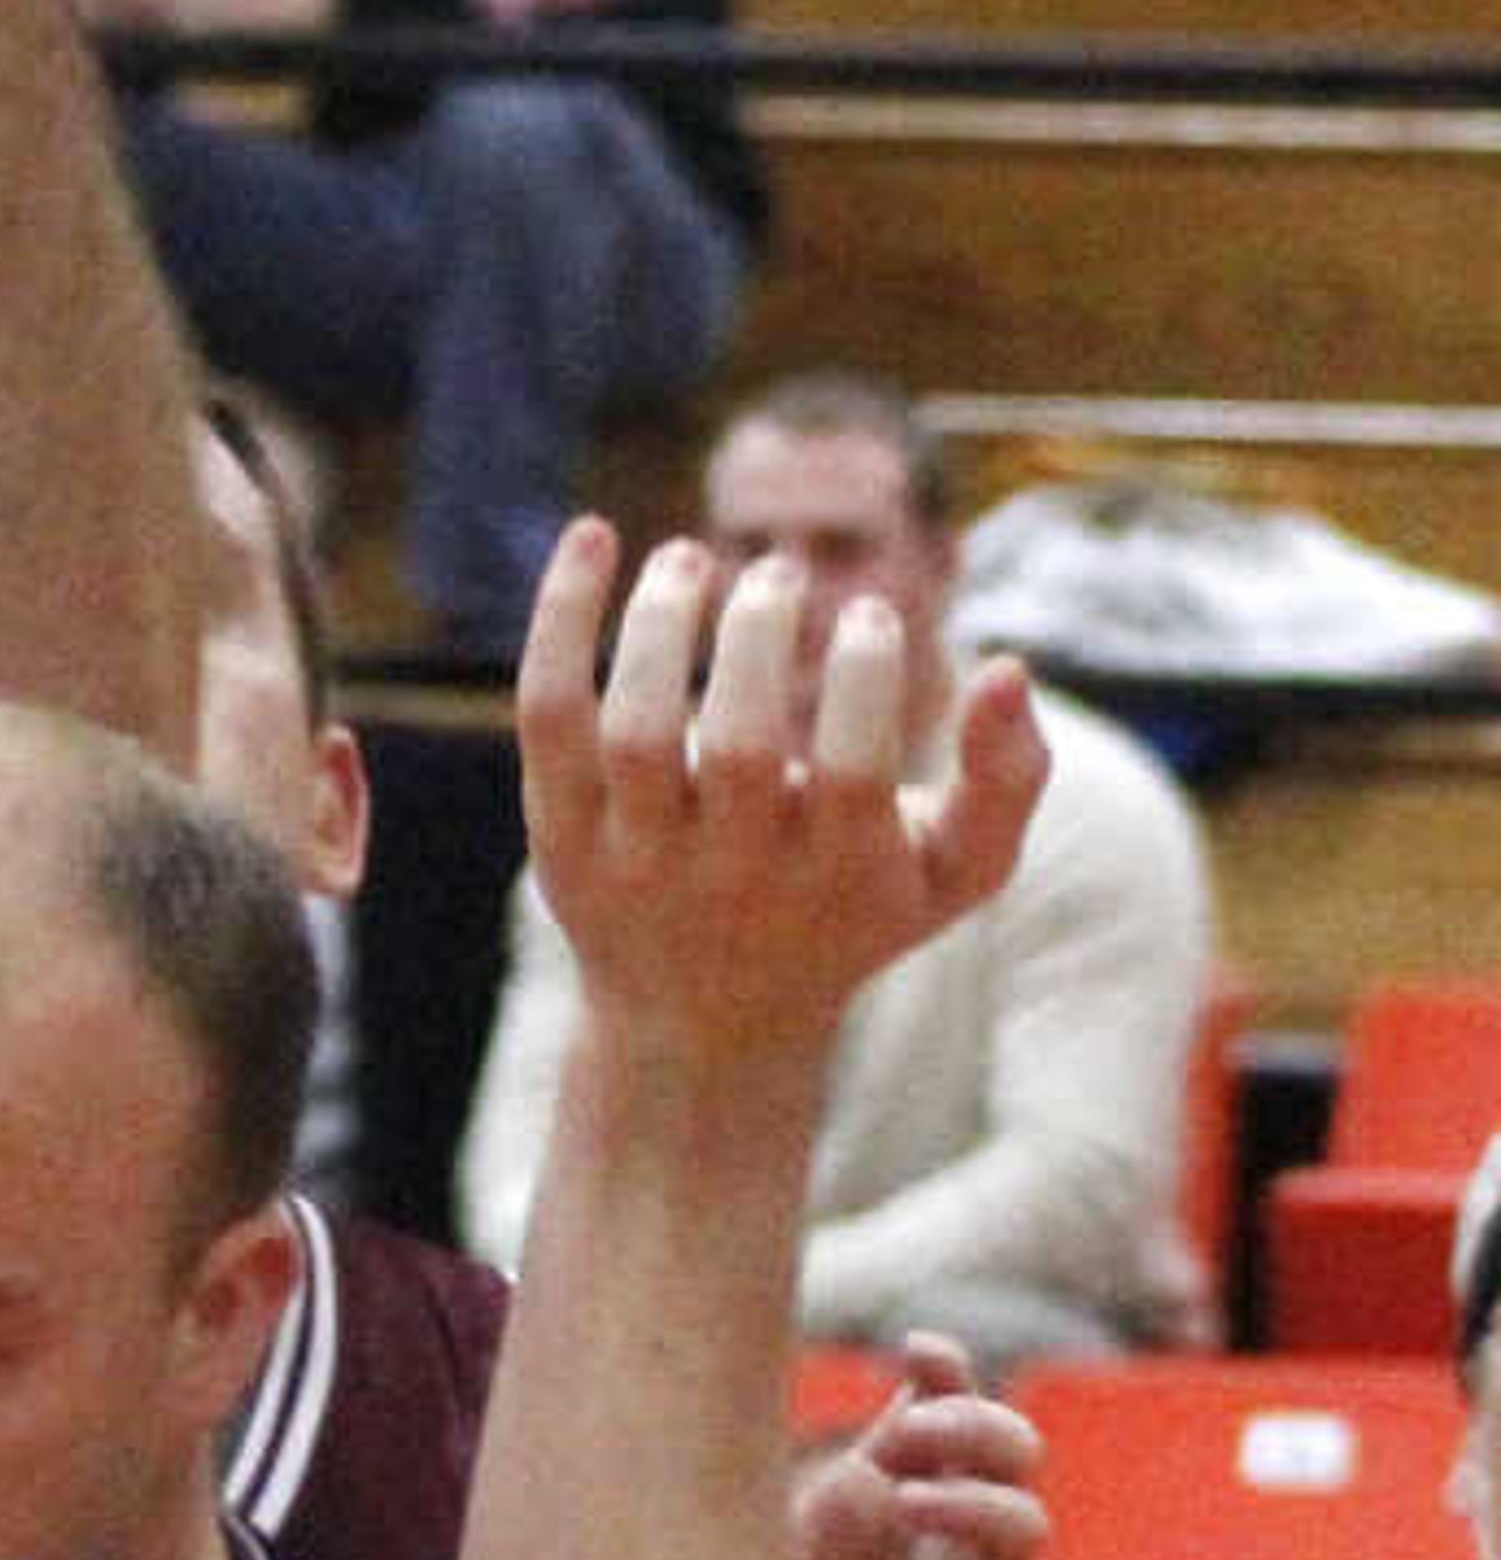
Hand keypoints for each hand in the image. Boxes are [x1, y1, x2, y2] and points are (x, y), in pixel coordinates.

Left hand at [519, 524, 1048, 1095]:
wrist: (705, 1024)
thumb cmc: (851, 914)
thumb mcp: (951, 872)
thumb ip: (1008, 779)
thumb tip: (1010, 666)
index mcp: (840, 881)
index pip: (848, 774)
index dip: (861, 677)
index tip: (867, 611)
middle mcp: (733, 880)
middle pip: (737, 747)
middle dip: (761, 635)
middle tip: (779, 570)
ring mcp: (638, 861)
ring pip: (635, 729)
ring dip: (662, 621)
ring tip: (692, 557)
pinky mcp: (561, 835)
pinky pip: (550, 714)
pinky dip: (562, 620)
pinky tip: (592, 535)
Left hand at [795, 1341, 1052, 1559]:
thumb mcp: (776, 1539)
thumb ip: (808, 1465)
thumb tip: (842, 1382)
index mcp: (898, 1499)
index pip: (955, 1414)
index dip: (953, 1376)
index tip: (918, 1348)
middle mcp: (944, 1547)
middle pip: (1015, 1456)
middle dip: (977, 1424)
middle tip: (911, 1432)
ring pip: (1026, 1528)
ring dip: (972, 1501)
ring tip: (903, 1504)